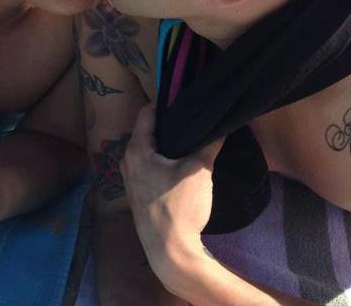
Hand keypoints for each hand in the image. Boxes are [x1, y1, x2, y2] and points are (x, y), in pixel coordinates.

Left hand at [120, 104, 222, 290]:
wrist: (170, 252)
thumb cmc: (180, 206)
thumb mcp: (198, 170)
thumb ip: (209, 143)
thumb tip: (221, 124)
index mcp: (136, 149)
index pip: (147, 113)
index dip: (167, 103)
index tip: (186, 98)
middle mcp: (128, 161)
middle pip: (148, 131)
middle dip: (170, 124)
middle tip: (193, 117)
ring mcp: (131, 179)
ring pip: (150, 150)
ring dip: (168, 144)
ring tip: (191, 138)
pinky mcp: (139, 194)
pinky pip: (150, 165)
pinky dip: (164, 160)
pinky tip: (182, 163)